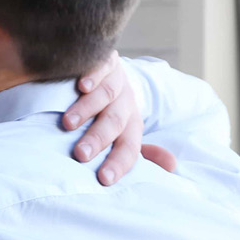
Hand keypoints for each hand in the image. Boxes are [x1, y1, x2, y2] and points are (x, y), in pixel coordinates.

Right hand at [63, 51, 179, 185]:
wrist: (105, 69)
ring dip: (87, 110)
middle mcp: (125, 103)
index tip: (104, 179)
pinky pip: (101, 66)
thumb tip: (172, 166)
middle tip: (80, 155)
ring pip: (106, 95)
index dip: (118, 163)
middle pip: (115, 122)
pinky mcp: (105, 60)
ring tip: (68, 124)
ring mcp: (116, 80)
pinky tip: (81, 85)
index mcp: (131, 124)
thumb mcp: (124, 130)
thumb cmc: (107, 109)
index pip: (128, 147)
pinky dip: (93, 75)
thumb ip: (139, 151)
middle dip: (98, 139)